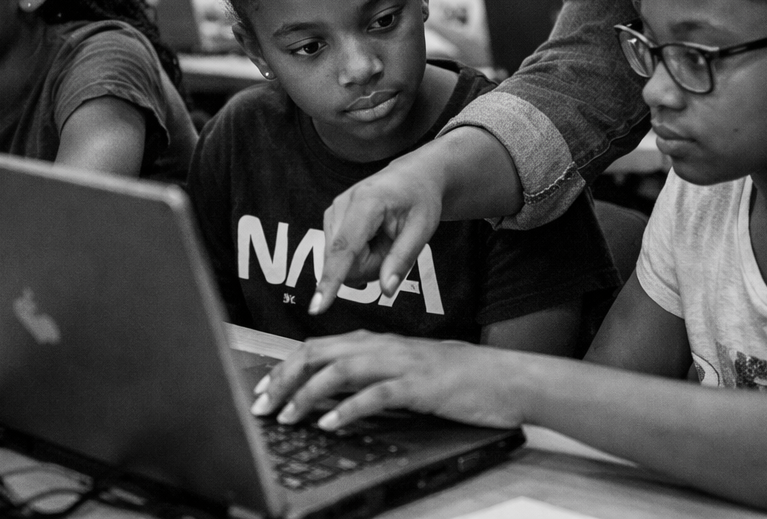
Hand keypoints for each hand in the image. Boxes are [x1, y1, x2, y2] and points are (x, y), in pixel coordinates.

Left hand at [249, 331, 523, 430]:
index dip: (284, 367)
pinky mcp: (418, 385)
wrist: (504, 377)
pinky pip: (375, 394)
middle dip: (283, 379)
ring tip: (287, 416)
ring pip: (340, 371)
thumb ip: (368, 377)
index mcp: (375, 342)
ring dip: (306, 394)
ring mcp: (400, 363)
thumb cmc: (453, 379)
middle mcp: (382, 346)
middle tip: (261, 405)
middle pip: (318, 353)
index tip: (262, 391)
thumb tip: (326, 396)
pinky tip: (329, 424)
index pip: (317, 347)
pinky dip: (347, 409)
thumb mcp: (403, 373)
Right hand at [311, 159, 444, 313]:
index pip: (345, 249)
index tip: (317, 307)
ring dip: (366, 261)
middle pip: (345, 264)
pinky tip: (373, 238)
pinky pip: (339, 256)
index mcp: (366, 202)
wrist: (413, 176)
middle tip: (394, 244)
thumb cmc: (420, 199)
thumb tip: (386, 290)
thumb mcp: (422, 229)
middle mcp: (341, 205)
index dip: (331, 281)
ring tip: (384, 237)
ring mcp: (332, 212)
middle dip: (372, 266)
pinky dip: (359, 255)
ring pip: (341, 263)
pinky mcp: (330, 219)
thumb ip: (402, 259)